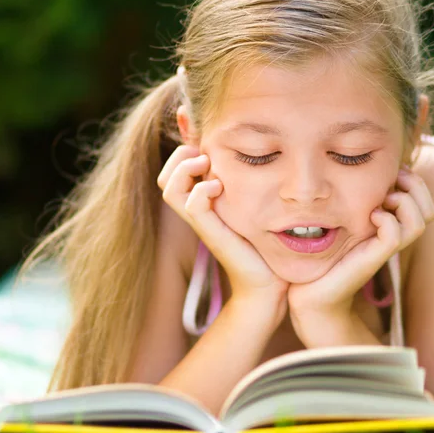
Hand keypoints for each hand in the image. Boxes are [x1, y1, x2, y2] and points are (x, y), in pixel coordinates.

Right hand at [158, 145, 289, 311]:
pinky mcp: (212, 234)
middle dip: (179, 157)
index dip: (183, 153)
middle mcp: (198, 213)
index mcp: (205, 205)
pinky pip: (192, 206)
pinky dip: (201, 190)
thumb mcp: (256, 209)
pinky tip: (220, 187)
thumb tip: (263, 160)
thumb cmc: (266, 248)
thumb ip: (250, 189)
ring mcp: (203, 224)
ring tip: (206, 163)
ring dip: (185, 169)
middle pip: (165, 179)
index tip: (207, 146)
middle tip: (202, 153)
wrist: (267, 286)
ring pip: (170, 189)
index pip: (174, 173)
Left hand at [288, 166, 433, 327]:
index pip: (423, 202)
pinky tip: (370, 216)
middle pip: (429, 210)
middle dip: (415, 186)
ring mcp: (384, 250)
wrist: (312, 295)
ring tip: (382, 199)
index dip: (414, 181)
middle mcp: (392, 238)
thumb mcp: (341, 222)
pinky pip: (394, 235)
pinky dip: (387, 220)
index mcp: (389, 227)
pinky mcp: (371, 260)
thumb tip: (355, 173)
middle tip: (393, 179)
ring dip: (404, 202)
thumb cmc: (323, 258)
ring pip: (420, 221)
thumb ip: (353, 203)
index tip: (392, 171)